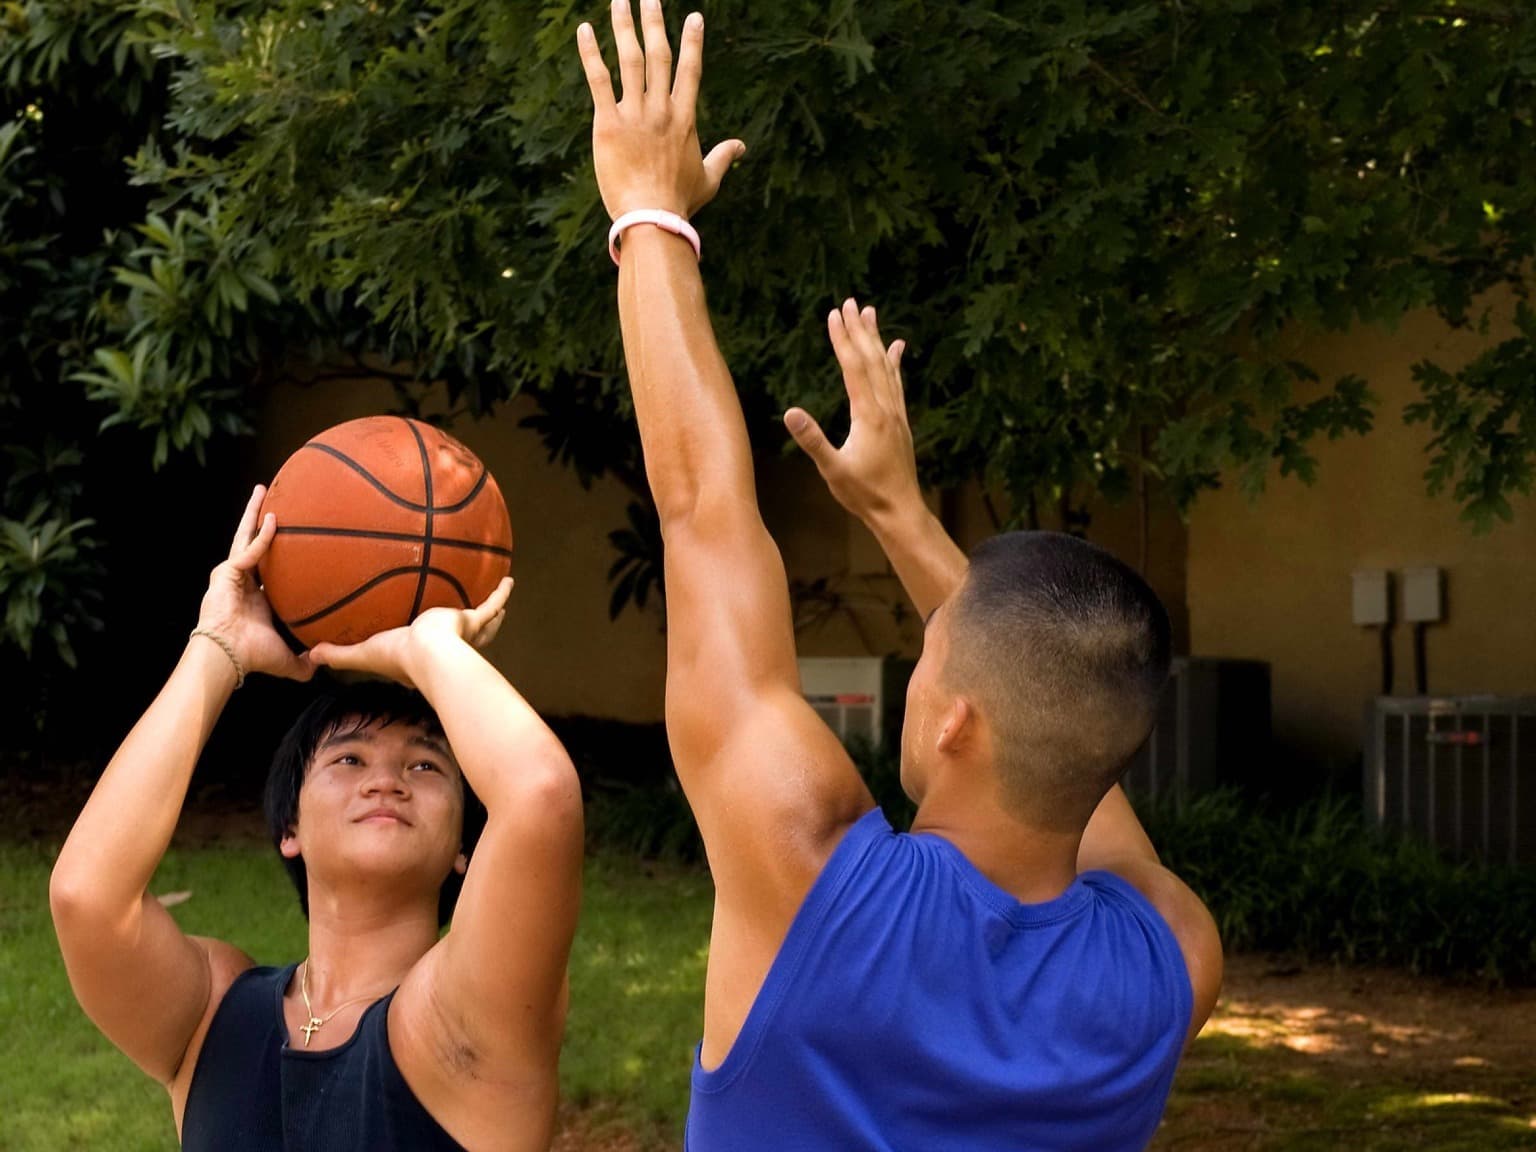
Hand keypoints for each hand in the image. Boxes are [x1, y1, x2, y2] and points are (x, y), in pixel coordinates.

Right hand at [195, 486, 312, 682]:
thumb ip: (306, 662)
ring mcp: (232, 573)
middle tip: (271, 498)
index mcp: (257, 596)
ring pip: (245, 535)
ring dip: (254, 513)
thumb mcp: (288, 657)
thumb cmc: (252, 656)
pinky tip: (274, 520)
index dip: (278, 550)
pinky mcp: (227, 571)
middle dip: (259, 519)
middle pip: (253, 541)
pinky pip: (249, 550)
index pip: (269, 566)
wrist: (228, 655)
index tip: (292, 537)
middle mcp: (243, 580)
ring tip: (262, 490)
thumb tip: (325, 662)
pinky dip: (262, 536)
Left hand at [306, 577, 513, 687]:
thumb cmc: (397, 657)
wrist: (428, 654)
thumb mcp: (363, 653)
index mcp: (422, 651)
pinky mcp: (472, 620)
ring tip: (495, 599)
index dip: (422, 643)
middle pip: (458, 634)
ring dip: (489, 614)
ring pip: (481, 622)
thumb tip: (309, 655)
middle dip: (466, 627)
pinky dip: (502, 595)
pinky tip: (510, 580)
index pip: (423, 646)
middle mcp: (446, 642)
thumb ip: (338, 654)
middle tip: (471, 617)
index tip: (421, 634)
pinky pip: (491, 605)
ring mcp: (462, 631)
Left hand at [577, 0, 744, 220]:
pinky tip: (585, 31)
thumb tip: (742, 147)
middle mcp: (661, 109)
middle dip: (654, 22)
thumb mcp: (708, 180)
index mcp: (685, 119)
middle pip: (658, 55)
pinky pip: (599, 80)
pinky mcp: (609, 123)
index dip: (692, 42)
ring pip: (630, 59)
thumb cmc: (680, 203)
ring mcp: (635, 113)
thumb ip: (724, 158)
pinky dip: (591, 54)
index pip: (690, 70)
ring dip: (624, 26)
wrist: (652, 217)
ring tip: (620, 1)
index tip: (694, 18)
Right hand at [785, 298, 922, 524]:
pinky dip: (895, 362)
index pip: (853, 368)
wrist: (900, 511)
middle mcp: (885, 408)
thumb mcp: (833, 470)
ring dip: (877, 339)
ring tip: (871, 313)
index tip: (834, 314)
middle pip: (871, 359)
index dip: (842, 339)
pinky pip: (897, 383)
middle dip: (859, 330)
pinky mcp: (900, 422)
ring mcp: (896, 414)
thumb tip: (790, 413)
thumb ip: (812, 440)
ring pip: (886, 367)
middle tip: (851, 301)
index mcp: (868, 415)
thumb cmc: (864, 494)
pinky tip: (897, 348)